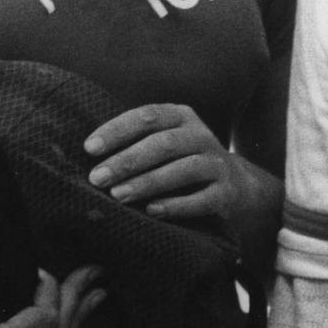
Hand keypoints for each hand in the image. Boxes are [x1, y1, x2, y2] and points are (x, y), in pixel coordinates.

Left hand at [84, 102, 252, 223]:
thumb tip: (90, 155)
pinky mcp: (226, 192)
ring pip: (182, 170)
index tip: (89, 148)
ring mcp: (216, 164)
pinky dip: (175, 205)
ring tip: (118, 195)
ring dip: (147, 183)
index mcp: (182, 117)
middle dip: (127, 161)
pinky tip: (152, 212)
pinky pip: (201, 199)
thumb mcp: (167, 140)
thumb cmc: (183, 161)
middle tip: (97, 178)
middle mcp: (201, 136)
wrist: (237, 184)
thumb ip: (138, 140)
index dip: (117, 130)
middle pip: (163, 144)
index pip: (147, 116)